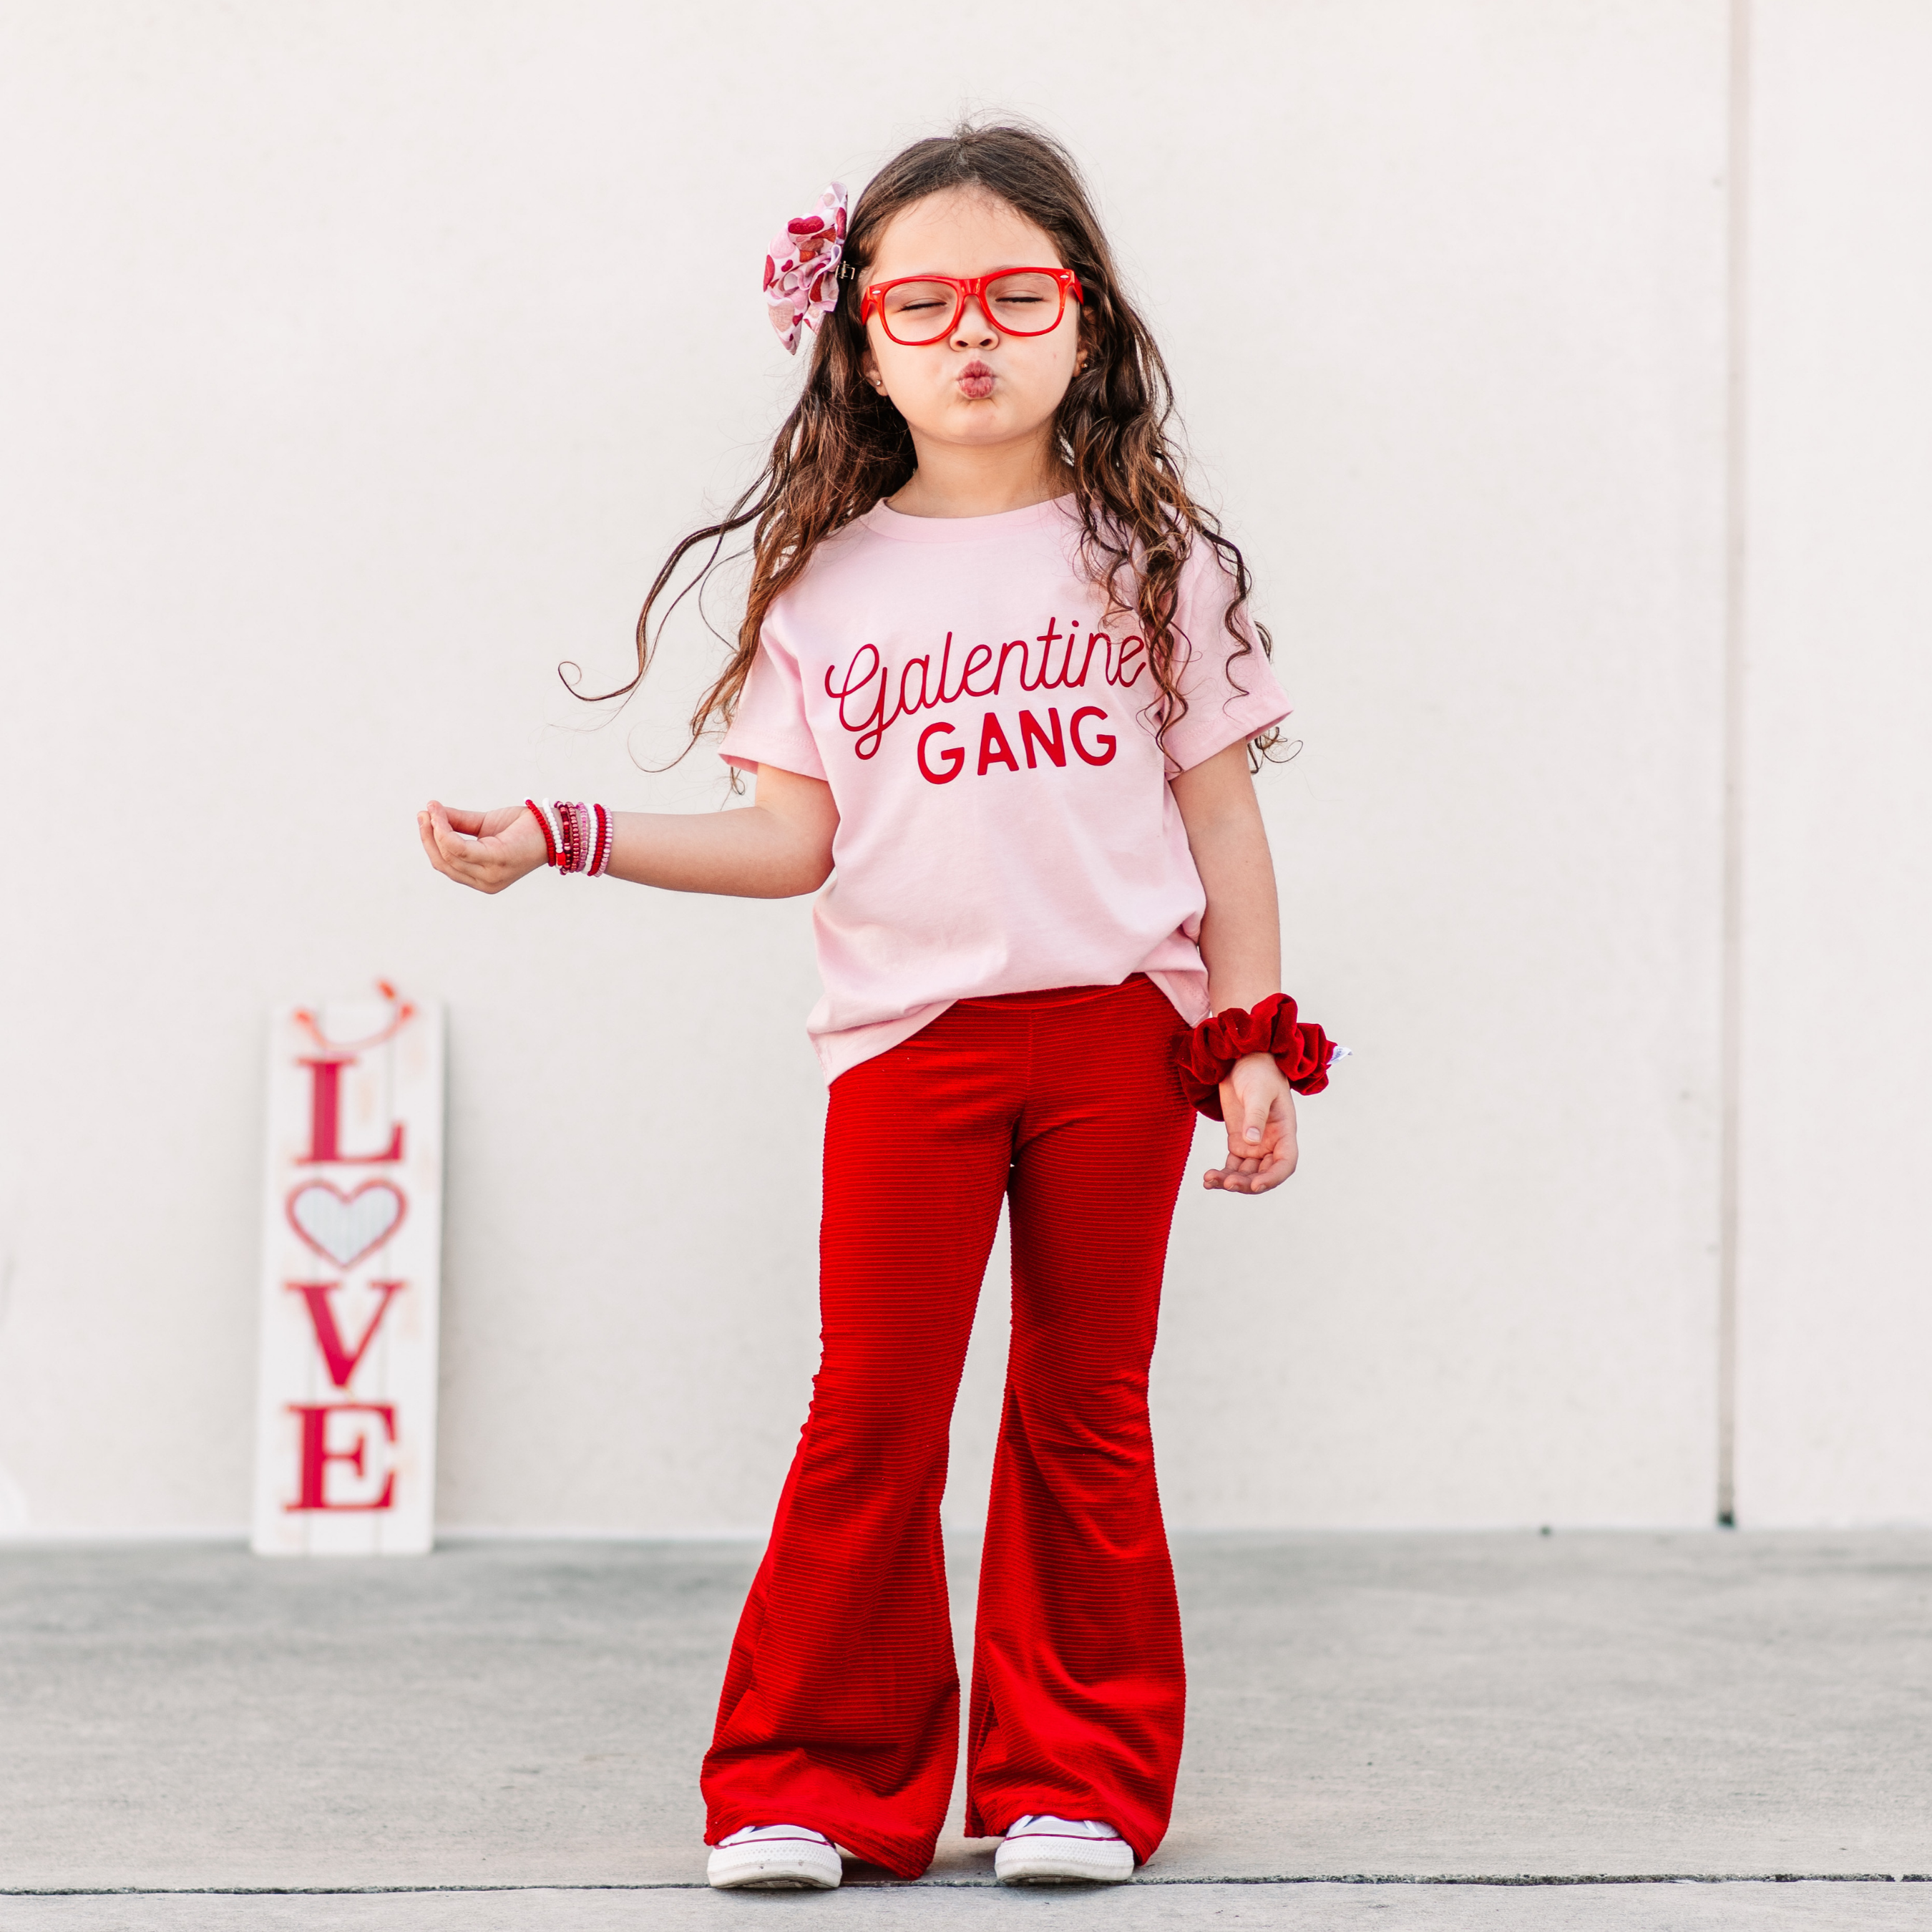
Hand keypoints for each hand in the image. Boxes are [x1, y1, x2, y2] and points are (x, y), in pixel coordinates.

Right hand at [418, 800, 547, 893]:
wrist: (553, 827)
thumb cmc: (521, 828)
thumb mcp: (483, 825)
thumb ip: (458, 823)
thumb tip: (430, 811)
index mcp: (482, 879)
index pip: (446, 865)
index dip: (430, 842)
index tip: (424, 817)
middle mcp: (486, 882)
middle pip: (443, 862)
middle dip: (428, 837)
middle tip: (424, 813)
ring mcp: (491, 875)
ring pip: (449, 854)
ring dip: (435, 830)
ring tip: (432, 810)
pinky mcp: (497, 861)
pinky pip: (460, 848)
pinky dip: (445, 830)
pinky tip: (441, 815)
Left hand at [1202, 1052, 1298, 1193]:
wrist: (1242, 1061)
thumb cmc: (1258, 1072)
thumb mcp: (1257, 1091)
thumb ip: (1256, 1116)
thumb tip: (1251, 1142)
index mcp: (1285, 1132)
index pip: (1285, 1163)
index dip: (1272, 1178)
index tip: (1254, 1185)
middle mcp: (1272, 1143)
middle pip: (1264, 1174)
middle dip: (1247, 1183)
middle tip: (1227, 1183)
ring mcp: (1255, 1145)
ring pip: (1246, 1173)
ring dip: (1230, 1180)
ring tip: (1209, 1180)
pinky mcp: (1238, 1143)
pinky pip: (1232, 1166)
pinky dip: (1221, 1174)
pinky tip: (1207, 1179)